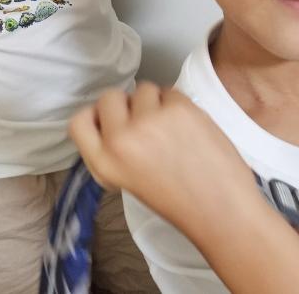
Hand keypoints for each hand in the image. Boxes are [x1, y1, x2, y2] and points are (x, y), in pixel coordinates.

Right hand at [69, 83, 255, 227]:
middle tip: (145, 123)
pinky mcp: (177, 108)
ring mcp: (149, 120)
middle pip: (109, 97)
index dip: (96, 117)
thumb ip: (113, 150)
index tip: (112, 123)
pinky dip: (177, 104)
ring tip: (169, 128)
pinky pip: (169, 90)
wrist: (220, 209)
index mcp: (104, 163)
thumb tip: (113, 120)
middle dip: (126, 105)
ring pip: (142, 88)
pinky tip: (187, 127)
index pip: (79, 121)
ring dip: (154, 102)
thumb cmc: (177, 200)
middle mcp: (120, 138)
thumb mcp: (127, 180)